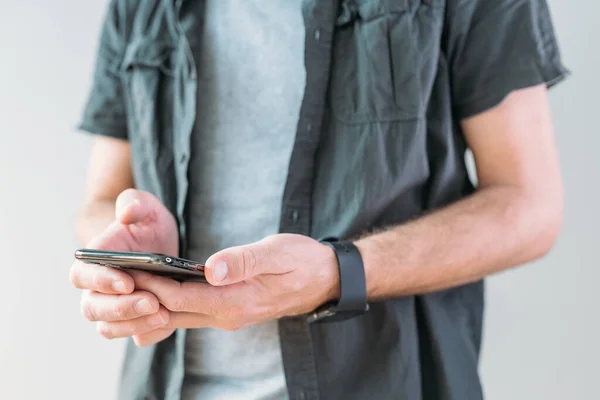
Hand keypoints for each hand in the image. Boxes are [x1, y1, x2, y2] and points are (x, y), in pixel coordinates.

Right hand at [70, 189, 177, 343]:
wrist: (160, 245)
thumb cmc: (146, 224)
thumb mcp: (146, 208)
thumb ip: (135, 203)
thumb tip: (125, 213)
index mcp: (93, 261)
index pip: (82, 276)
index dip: (101, 281)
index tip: (127, 281)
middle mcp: (96, 289)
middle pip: (94, 308)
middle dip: (122, 307)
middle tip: (152, 302)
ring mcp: (112, 309)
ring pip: (110, 327)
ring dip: (135, 324)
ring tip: (164, 315)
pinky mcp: (133, 322)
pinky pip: (134, 336)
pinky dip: (149, 333)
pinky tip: (169, 324)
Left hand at [104, 234, 340, 346]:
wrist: (325, 279)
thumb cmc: (302, 262)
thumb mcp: (277, 254)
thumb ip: (243, 260)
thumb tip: (211, 268)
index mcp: (234, 301)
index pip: (180, 296)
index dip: (151, 284)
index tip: (125, 268)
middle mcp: (227, 315)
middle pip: (173, 310)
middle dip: (142, 295)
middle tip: (113, 277)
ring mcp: (228, 316)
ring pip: (179, 315)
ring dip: (153, 301)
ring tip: (128, 282)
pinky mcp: (229, 311)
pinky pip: (191, 313)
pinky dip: (171, 302)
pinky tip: (159, 289)